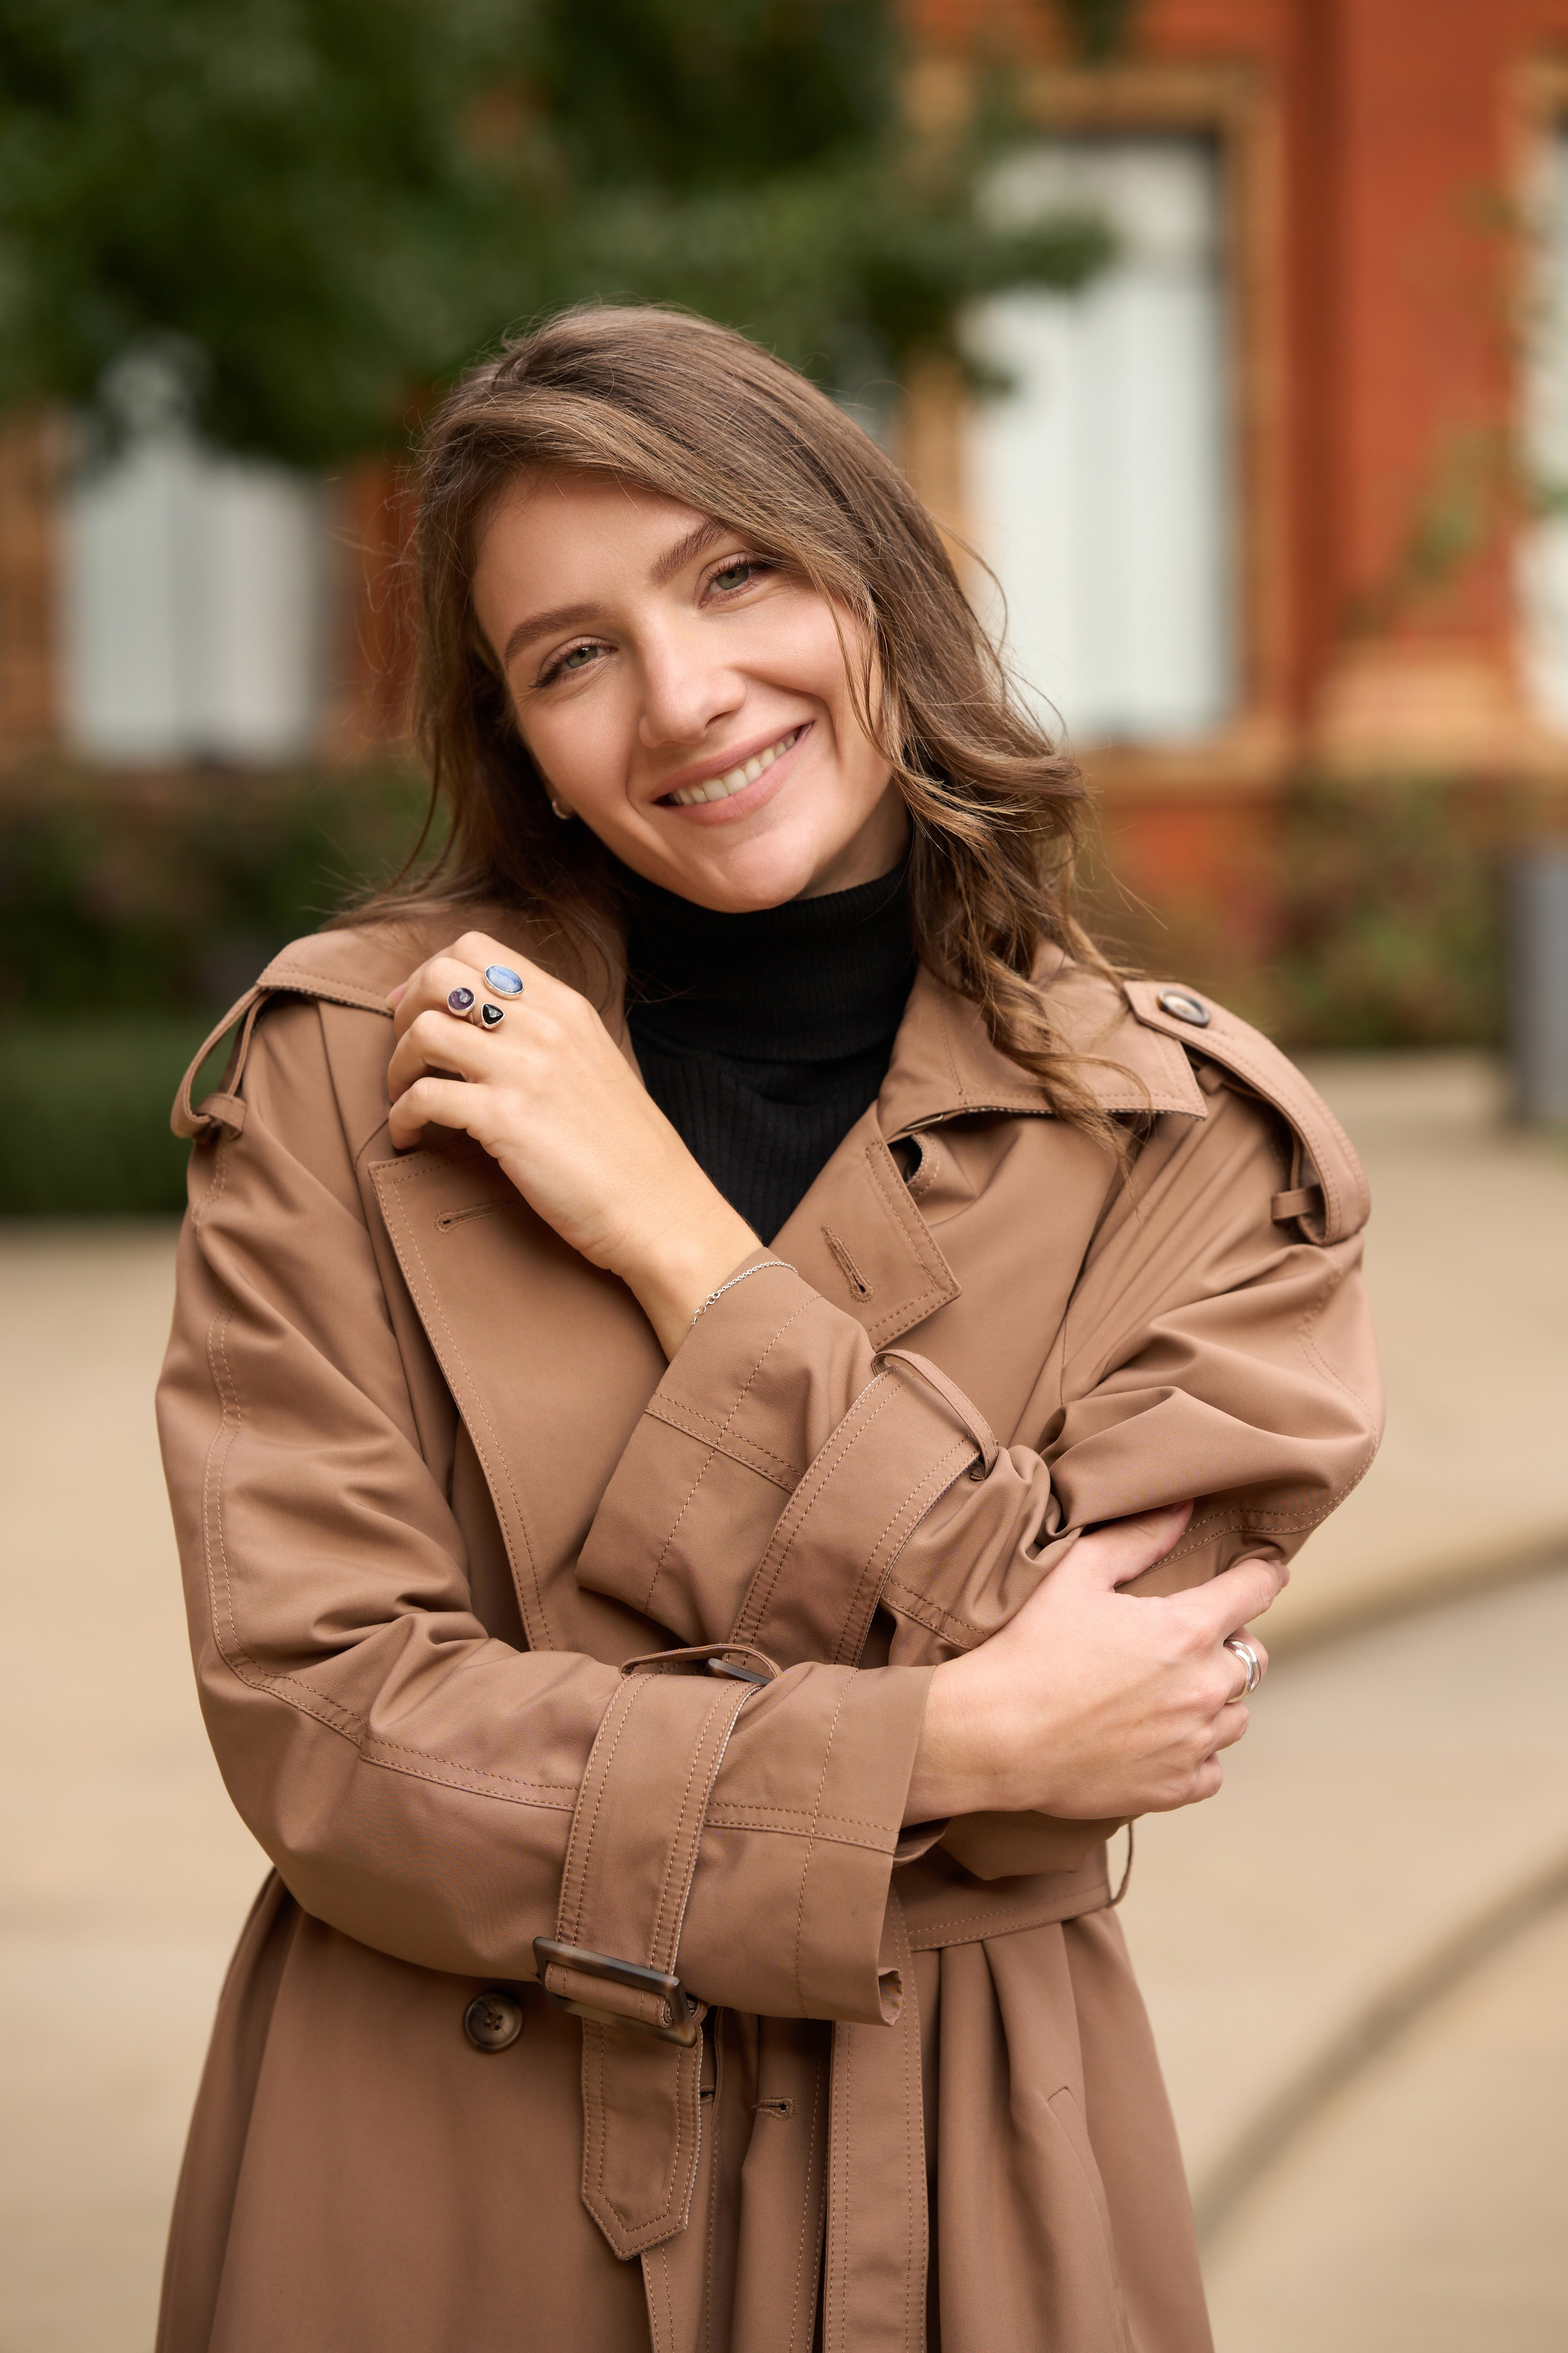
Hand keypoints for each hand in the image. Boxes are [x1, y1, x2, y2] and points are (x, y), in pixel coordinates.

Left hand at [386, 932, 757, 1353]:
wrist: (659, 1208)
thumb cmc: (625, 1150)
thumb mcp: (595, 1064)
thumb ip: (546, 1035)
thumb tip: (484, 1024)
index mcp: (566, 1007)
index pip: (476, 948)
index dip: (430, 974)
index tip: (416, 1012)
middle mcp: (545, 1027)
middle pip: (439, 975)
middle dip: (405, 1010)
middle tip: (407, 1055)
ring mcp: (525, 1070)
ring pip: (423, 1030)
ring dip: (397, 1065)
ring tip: (405, 1098)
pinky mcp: (505, 1120)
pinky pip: (422, 1098)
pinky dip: (401, 1119)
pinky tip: (410, 1139)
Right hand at [904, 1504, 1280, 1824]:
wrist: (994, 1735)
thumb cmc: (1031, 1649)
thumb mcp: (1077, 1573)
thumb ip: (1139, 1538)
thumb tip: (1185, 1507)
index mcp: (1186, 1629)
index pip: (1256, 1590)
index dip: (1263, 1576)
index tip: (1263, 1573)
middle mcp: (1203, 1688)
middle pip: (1254, 1658)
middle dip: (1229, 1644)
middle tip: (1187, 1642)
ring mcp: (1192, 1743)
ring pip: (1236, 1716)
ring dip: (1215, 1701)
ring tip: (1171, 1693)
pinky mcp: (1174, 1787)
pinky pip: (1213, 1769)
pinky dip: (1196, 1754)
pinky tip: (1162, 1740)